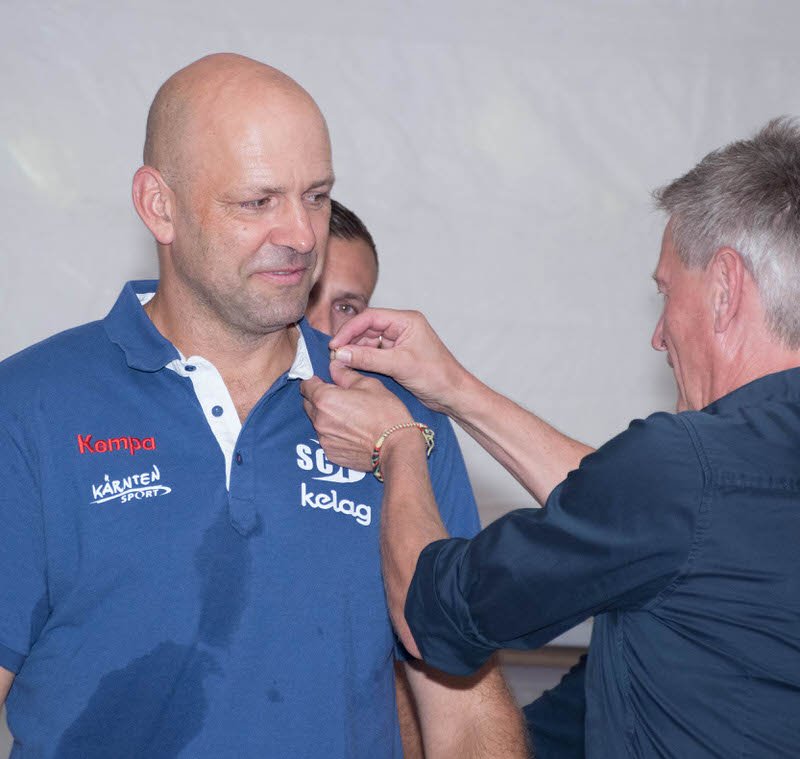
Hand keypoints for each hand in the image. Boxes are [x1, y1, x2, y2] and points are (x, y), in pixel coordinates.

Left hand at [301, 361, 413, 471]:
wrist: (396, 447)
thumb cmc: (385, 413)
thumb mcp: (369, 385)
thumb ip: (346, 375)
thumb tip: (334, 366)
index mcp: (325, 399)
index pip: (306, 385)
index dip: (314, 381)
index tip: (324, 381)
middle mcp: (319, 420)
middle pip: (309, 405)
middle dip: (319, 399)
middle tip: (340, 398)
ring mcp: (324, 439)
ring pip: (318, 422)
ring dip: (327, 417)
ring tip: (349, 417)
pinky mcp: (331, 454)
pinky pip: (327, 439)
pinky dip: (334, 434)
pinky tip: (352, 432)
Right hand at [329, 308, 466, 415]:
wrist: (453, 394)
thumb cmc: (437, 375)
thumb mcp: (400, 365)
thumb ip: (368, 359)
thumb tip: (341, 354)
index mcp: (407, 321)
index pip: (370, 317)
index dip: (350, 330)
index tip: (335, 344)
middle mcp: (402, 328)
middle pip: (367, 328)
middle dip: (350, 341)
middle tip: (335, 356)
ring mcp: (399, 342)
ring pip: (368, 342)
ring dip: (355, 352)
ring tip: (341, 363)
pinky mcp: (397, 356)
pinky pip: (374, 354)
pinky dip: (363, 360)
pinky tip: (352, 368)